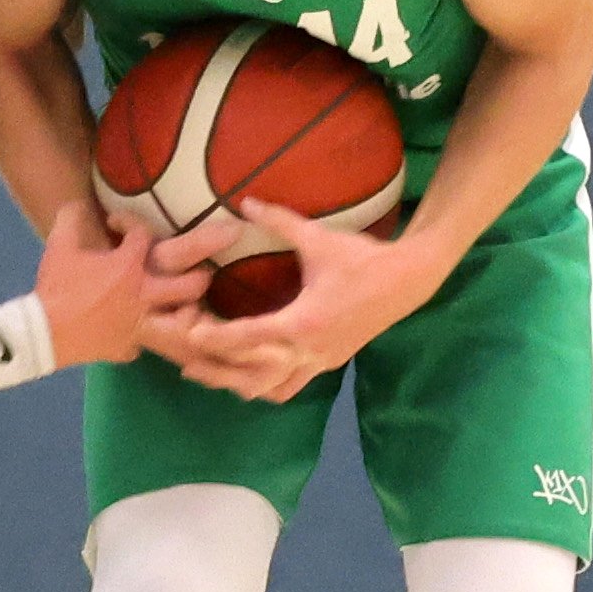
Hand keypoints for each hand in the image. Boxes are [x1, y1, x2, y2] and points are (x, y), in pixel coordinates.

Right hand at [30, 204, 205, 366]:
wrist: (43, 333)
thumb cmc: (56, 287)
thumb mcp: (60, 245)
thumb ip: (72, 217)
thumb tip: (79, 204)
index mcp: (128, 266)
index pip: (144, 234)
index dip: (131, 223)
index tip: (116, 225)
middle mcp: (144, 295)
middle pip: (192, 285)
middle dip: (200, 275)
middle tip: (197, 272)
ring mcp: (140, 326)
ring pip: (183, 325)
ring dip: (188, 317)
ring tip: (187, 312)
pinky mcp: (129, 348)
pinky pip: (145, 343)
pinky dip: (141, 336)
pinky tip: (135, 332)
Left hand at [165, 199, 438, 402]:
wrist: (408, 281)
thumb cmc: (361, 258)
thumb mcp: (319, 239)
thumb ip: (279, 221)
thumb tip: (244, 201)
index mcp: (303, 322)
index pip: (248, 338)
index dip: (214, 338)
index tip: (187, 333)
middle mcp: (309, 350)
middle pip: (252, 376)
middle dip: (216, 370)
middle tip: (184, 360)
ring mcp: (320, 362)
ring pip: (270, 389)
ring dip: (238, 383)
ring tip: (206, 371)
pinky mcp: (327, 364)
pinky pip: (289, 386)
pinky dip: (264, 385)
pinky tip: (244, 373)